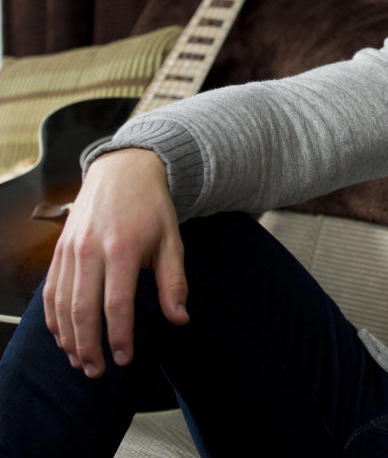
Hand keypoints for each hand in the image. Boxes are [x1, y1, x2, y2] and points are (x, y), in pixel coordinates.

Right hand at [42, 148, 188, 377]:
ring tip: (79, 362)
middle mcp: (90, 251)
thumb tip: (180, 319)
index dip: (119, 336)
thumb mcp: (172, 241)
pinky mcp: (59, 250)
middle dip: (89, 346)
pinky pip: (51, 290)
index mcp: (123, 249)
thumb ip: (174, 282)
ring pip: (62, 304)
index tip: (125, 359)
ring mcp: (70, 250)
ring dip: (69, 338)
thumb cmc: (152, 208)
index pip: (117, 304)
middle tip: (97, 372)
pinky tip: (63, 337)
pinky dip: (53, 318)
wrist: (123, 171)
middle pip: (83, 309)